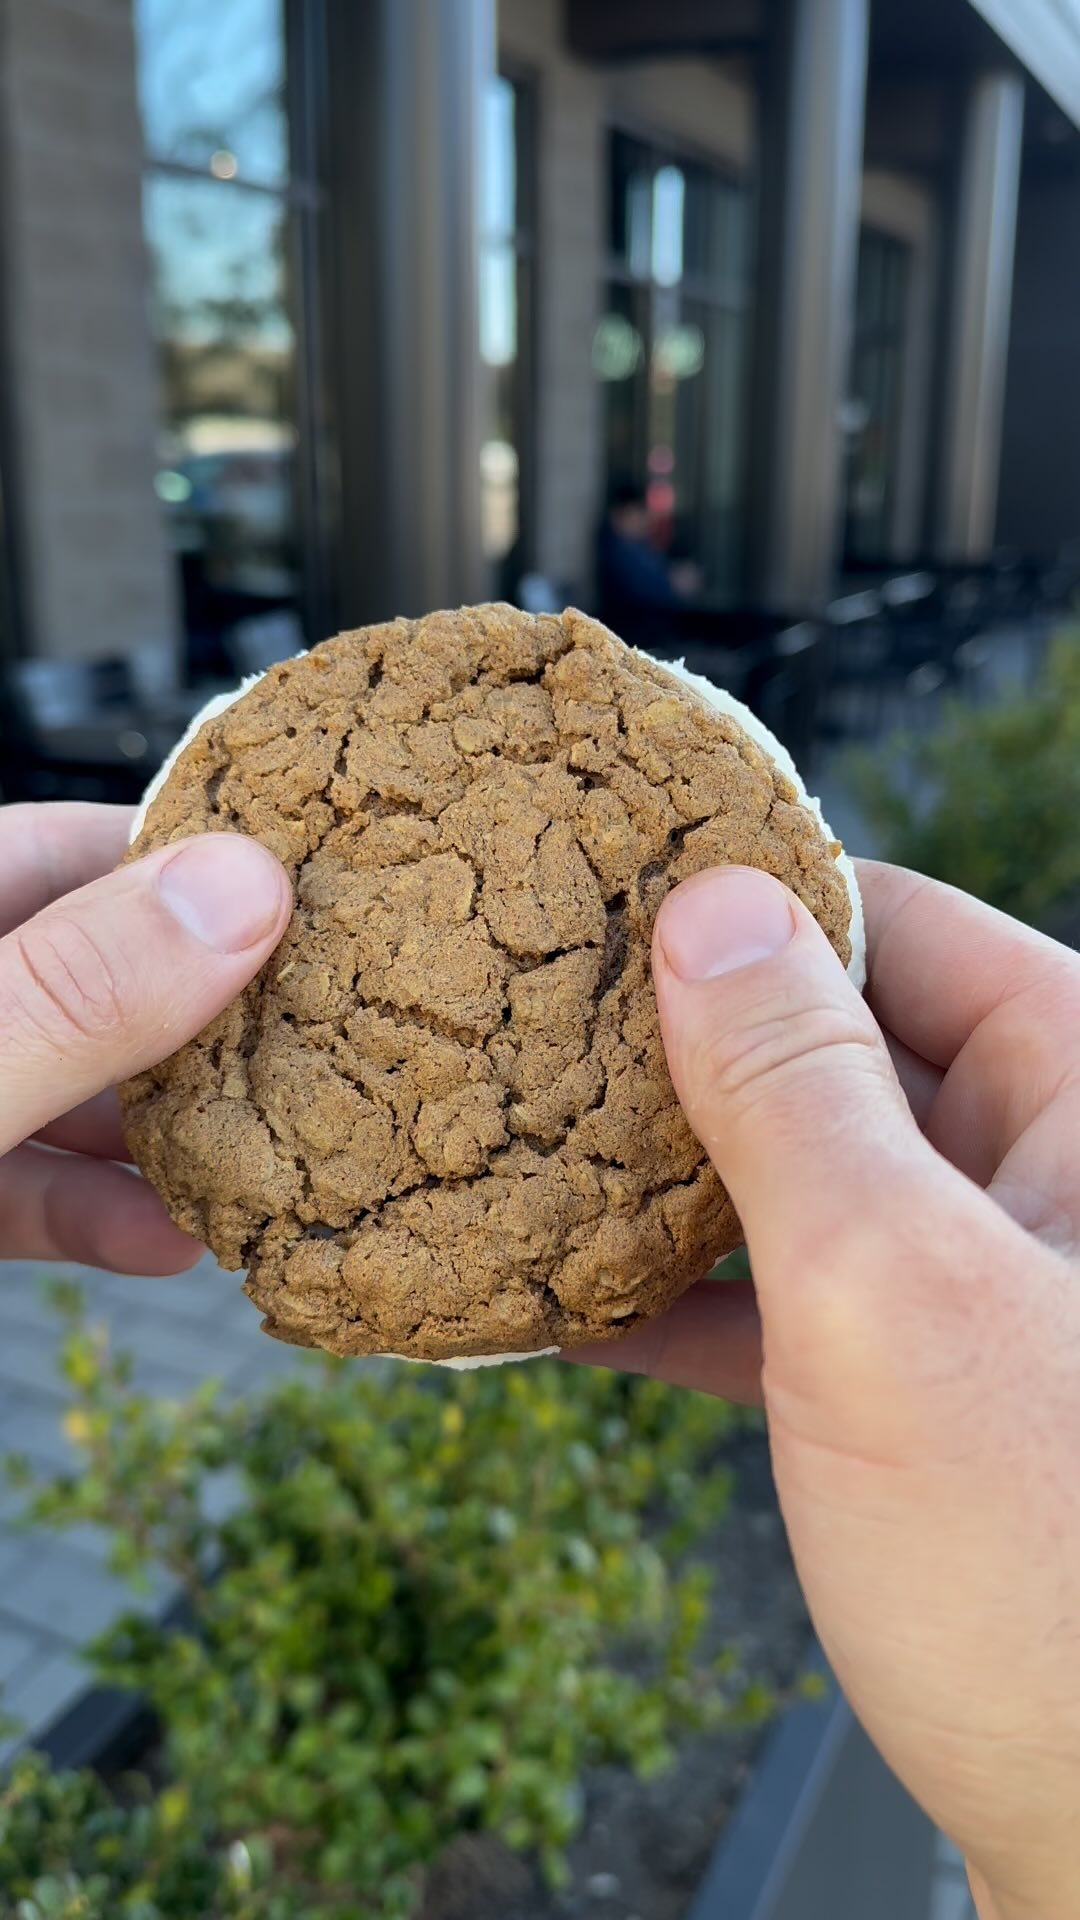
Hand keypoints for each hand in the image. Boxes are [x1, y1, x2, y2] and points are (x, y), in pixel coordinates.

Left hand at [0, 803, 289, 1273]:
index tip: (317, 893)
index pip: (68, 845)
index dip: (191, 861)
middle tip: (331, 1032)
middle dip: (203, 1009)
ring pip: (62, 1085)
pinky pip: (19, 1185)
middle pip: (87, 973)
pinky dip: (94, 1210)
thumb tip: (243, 890)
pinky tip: (174, 1238)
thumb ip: (74, 994)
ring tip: (279, 1148)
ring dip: (164, 1127)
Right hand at [566, 860, 1079, 1919]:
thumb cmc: (1054, 1581)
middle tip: (526, 1034)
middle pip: (843, 1045)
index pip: (900, 925)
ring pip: (805, 1177)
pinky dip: (690, 1299)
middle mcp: (1053, 1170)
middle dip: (685, 1052)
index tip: (598, 901)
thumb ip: (795, 1092)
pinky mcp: (939, 1387)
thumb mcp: (893, 1294)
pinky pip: (798, 1297)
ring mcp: (992, 1283)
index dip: (748, 907)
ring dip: (666, 1183)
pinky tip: (564, 1304)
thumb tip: (711, 910)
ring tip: (517, 1164)